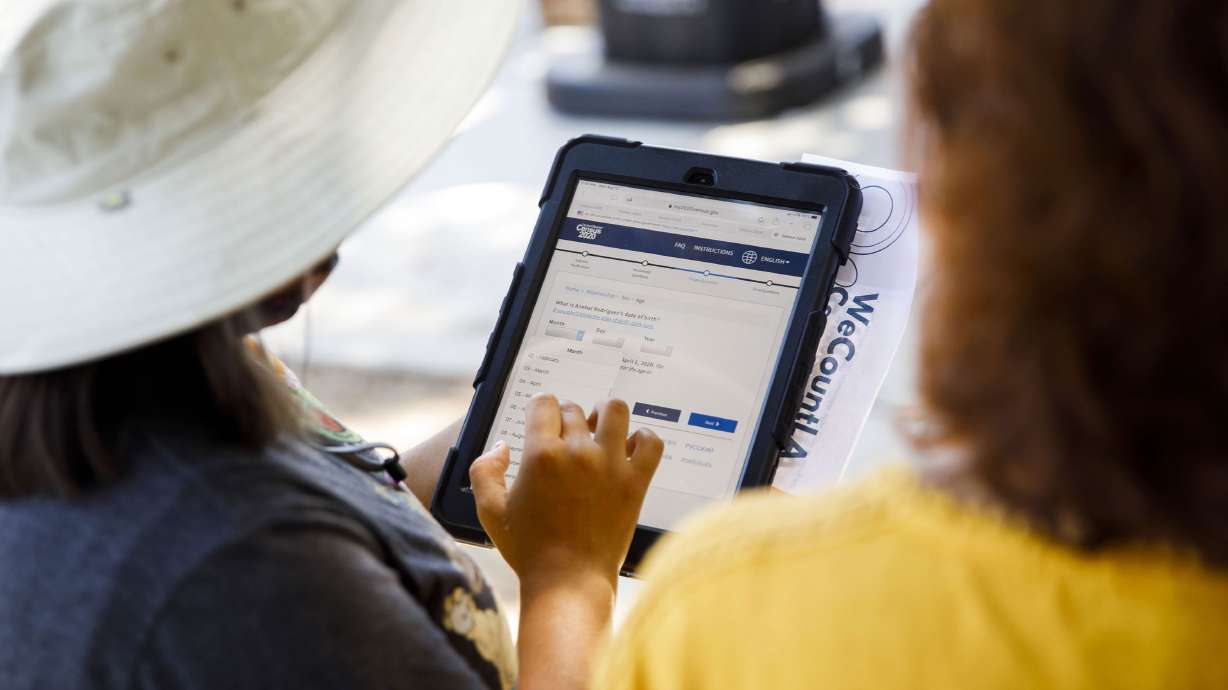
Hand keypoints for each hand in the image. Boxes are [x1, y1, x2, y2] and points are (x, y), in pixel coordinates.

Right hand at [469, 394, 662, 591]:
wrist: (568, 581)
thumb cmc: (530, 550)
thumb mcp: (490, 511)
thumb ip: (485, 471)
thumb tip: (501, 447)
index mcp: (541, 455)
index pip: (544, 402)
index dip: (540, 409)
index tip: (542, 422)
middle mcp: (578, 453)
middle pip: (574, 409)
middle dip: (566, 419)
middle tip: (566, 440)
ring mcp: (611, 465)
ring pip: (615, 411)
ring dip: (604, 415)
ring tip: (599, 430)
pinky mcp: (636, 482)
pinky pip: (650, 442)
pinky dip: (643, 439)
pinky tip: (630, 449)